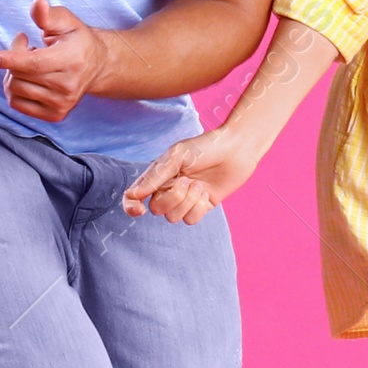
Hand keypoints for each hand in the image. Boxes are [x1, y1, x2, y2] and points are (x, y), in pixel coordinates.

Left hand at [0, 0, 114, 122]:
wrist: (97, 66)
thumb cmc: (76, 40)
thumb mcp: (65, 21)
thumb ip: (47, 14)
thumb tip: (38, 2)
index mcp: (72, 60)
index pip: (34, 64)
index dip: (10, 59)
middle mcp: (68, 86)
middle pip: (20, 75)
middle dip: (13, 56)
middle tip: (26, 44)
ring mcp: (62, 104)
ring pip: (15, 89)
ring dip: (14, 73)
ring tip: (31, 62)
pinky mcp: (55, 115)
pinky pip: (16, 103)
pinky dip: (15, 89)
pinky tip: (29, 78)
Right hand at [123, 125, 261, 223]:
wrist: (237, 149)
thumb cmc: (205, 147)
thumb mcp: (177, 156)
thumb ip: (155, 176)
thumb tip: (134, 195)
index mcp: (157, 175)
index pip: (134, 196)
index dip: (131, 207)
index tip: (140, 210)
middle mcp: (168, 188)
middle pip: (157, 209)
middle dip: (172, 198)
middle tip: (187, 180)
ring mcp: (185, 199)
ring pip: (174, 218)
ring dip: (188, 201)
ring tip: (200, 184)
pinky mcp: (201, 207)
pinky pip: (191, 220)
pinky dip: (199, 207)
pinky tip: (207, 193)